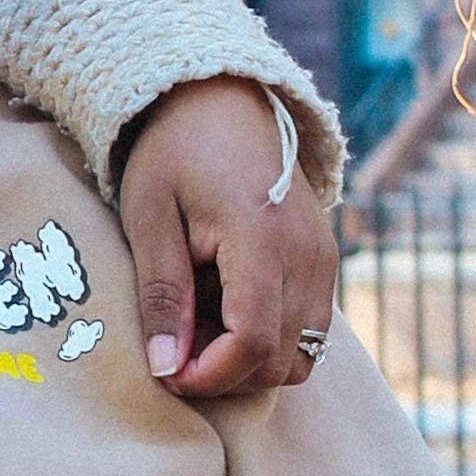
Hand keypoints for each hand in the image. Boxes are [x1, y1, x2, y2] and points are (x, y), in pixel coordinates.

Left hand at [115, 72, 339, 398]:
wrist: (223, 100)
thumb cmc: (176, 153)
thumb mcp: (150, 220)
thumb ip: (162, 295)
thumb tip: (166, 369)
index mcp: (261, 239)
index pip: (252, 343)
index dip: (210, 376)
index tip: (168, 373)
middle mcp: (308, 254)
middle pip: (281, 361)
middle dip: (226, 374)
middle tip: (175, 349)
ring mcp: (324, 258)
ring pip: (301, 355)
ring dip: (249, 361)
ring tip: (200, 328)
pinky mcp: (325, 260)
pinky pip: (307, 329)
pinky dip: (269, 340)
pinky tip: (224, 311)